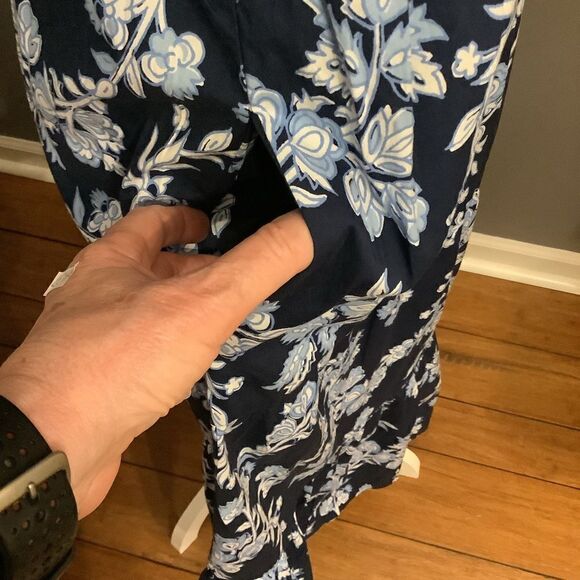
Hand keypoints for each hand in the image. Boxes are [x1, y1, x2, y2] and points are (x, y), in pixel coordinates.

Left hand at [0, 205, 312, 517]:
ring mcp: (90, 342)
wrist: (53, 447)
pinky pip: (139, 351)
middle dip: (191, 268)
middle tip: (236, 278)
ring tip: (222, 319)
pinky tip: (189, 366)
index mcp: (111, 261)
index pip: (150, 220)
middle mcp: (95, 296)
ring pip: (144, 312)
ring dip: (181, 310)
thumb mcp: (203, 303)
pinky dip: (168, 348)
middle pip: (148, 267)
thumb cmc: (124, 358)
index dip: (184, 217)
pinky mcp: (94, 385)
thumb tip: (310, 224)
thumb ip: (259, 264)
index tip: (214, 225)